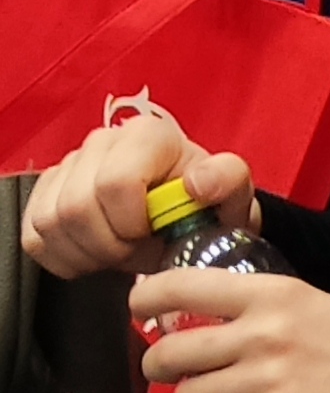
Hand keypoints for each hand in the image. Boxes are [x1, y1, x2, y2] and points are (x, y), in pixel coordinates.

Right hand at [22, 115, 253, 280]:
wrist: (186, 214)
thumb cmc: (207, 202)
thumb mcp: (232, 192)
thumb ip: (227, 180)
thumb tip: (197, 183)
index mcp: (147, 136)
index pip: (115, 183)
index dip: (132, 222)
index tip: (154, 233)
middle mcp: (102, 143)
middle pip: (76, 208)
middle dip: (111, 244)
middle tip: (139, 249)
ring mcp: (68, 167)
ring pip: (50, 223)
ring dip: (88, 253)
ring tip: (122, 251)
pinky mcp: (45, 195)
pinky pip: (33, 237)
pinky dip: (65, 257)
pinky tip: (97, 254)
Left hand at [130, 269, 329, 392]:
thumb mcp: (329, 307)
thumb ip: (277, 311)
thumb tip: (229, 322)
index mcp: (277, 295)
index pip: (183, 286)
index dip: (146, 299)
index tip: (138, 311)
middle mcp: (264, 332)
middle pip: (168, 353)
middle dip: (159, 371)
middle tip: (174, 380)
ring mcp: (269, 380)